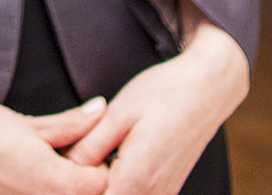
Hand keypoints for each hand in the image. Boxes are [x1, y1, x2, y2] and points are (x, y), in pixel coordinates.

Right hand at [0, 96, 109, 194]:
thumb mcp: (29, 123)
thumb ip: (71, 124)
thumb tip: (98, 111)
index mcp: (56, 184)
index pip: (101, 183)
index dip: (95, 165)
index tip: (81, 154)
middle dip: (74, 180)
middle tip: (57, 160)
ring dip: (47, 188)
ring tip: (29, 170)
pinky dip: (22, 193)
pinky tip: (9, 181)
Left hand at [65, 18, 246, 193]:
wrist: (208, 87)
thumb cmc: (164, 93)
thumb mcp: (117, 114)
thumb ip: (88, 148)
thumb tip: (63, 169)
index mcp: (137, 179)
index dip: (74, 185)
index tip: (65, 164)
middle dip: (87, 183)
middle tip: (81, 150)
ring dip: (102, 183)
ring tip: (98, 151)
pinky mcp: (166, 189)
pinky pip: (135, 194)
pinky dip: (118, 182)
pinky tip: (112, 158)